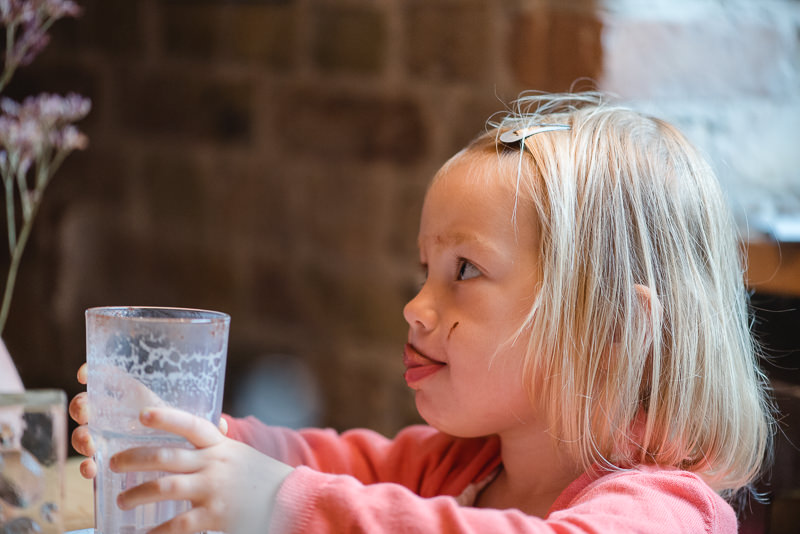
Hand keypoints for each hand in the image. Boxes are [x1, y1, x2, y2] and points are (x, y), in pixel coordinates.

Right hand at [69, 363, 229, 478]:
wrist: (183, 463)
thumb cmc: (187, 435)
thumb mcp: (196, 426)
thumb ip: (208, 424)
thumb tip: (225, 426)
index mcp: (138, 398)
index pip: (111, 379)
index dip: (94, 371)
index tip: (85, 374)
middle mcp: (118, 416)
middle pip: (89, 404)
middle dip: (82, 406)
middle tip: (87, 412)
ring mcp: (109, 439)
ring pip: (85, 432)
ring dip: (81, 437)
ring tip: (90, 444)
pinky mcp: (107, 462)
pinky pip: (90, 462)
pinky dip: (87, 466)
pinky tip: (91, 469)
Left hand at [111, 407, 292, 533]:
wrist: (290, 502)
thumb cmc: (261, 478)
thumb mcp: (240, 455)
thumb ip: (216, 447)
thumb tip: (196, 435)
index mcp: (220, 446)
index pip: (191, 425)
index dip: (166, 418)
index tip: (142, 414)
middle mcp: (215, 463)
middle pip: (166, 456)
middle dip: (134, 458)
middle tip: (111, 462)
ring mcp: (214, 489)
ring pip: (165, 487)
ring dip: (137, 493)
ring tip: (121, 500)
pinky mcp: (216, 516)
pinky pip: (177, 525)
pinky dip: (156, 533)